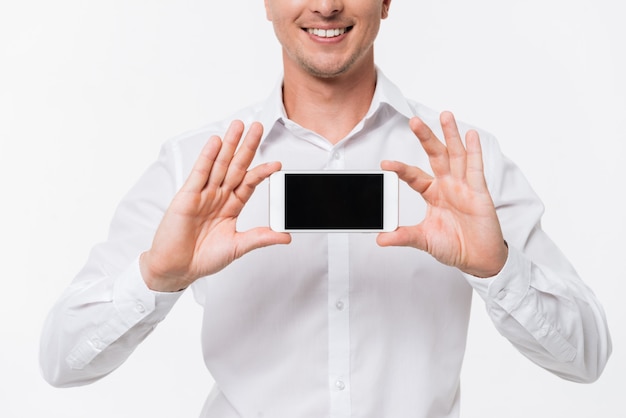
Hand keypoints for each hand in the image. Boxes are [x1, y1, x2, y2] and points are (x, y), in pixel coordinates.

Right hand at [140, 120, 290, 291]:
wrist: (176, 268)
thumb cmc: (203, 258)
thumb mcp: (237, 247)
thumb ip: (260, 238)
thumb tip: (285, 236)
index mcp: (231, 207)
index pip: (249, 183)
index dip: (262, 172)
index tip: (277, 164)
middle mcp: (218, 196)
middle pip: (236, 166)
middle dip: (247, 147)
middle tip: (257, 127)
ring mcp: (202, 194)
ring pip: (219, 165)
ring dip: (228, 145)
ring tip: (238, 127)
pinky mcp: (187, 196)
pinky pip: (200, 173)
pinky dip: (207, 157)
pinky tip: (215, 143)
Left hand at [377, 112, 507, 277]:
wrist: (479, 259)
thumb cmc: (455, 246)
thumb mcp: (424, 240)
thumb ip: (403, 236)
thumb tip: (380, 238)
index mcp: (433, 193)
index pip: (414, 176)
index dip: (401, 169)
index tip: (385, 164)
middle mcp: (448, 185)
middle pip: (435, 155)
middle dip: (426, 137)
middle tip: (414, 121)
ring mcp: (464, 186)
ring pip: (456, 155)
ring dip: (451, 135)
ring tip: (445, 115)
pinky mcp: (479, 192)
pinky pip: (476, 169)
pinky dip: (474, 151)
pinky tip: (471, 135)